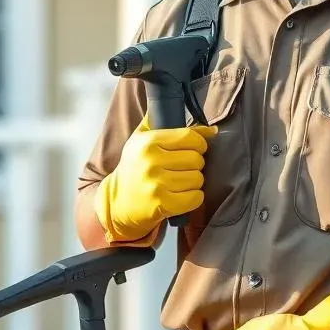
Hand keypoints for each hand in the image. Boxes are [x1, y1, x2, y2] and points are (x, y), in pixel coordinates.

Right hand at [95, 114, 216, 242]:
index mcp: (148, 142)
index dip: (199, 143)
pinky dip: (194, 197)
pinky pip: (195, 198)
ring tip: (181, 181)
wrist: (117, 201)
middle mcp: (151, 162)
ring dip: (194, 181)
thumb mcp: (144, 138)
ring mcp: (156, 184)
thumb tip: (211, 130)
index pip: (189, 137)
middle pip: (196, 159)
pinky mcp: (162, 204)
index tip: (195, 148)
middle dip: (196, 164)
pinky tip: (182, 195)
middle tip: (184, 167)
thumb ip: (173, 125)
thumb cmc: (135, 166)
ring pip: (197, 179)